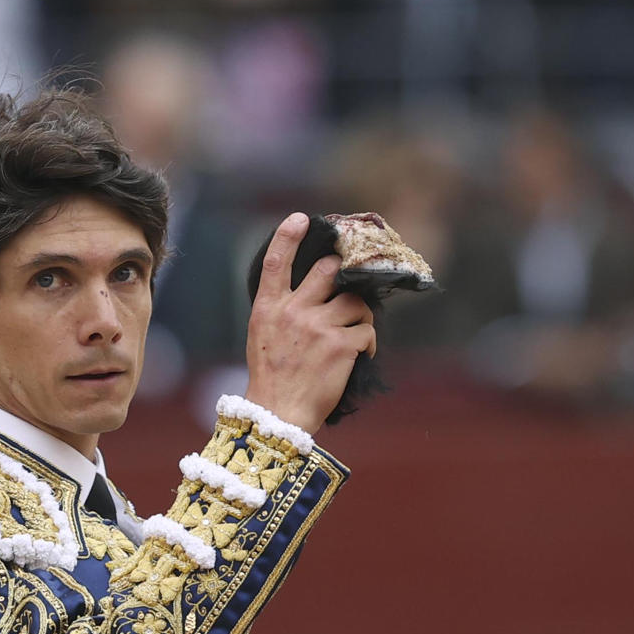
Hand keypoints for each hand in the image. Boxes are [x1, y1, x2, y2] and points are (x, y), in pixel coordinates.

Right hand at [245, 213, 377, 435]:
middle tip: (347, 286)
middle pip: (328, 271)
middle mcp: (293, 311)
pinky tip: (362, 354)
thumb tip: (313, 294)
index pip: (275, 262)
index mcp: (268, 309)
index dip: (287, 236)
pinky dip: (369, 342)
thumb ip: (283, 312)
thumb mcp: (263, 338)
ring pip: (356, 301)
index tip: (299, 219)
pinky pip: (367, 330)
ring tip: (356, 330)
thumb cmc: (272, 379)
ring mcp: (318, 326)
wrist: (279, 415)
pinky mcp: (341, 344)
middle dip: (343, 273)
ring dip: (361, 313)